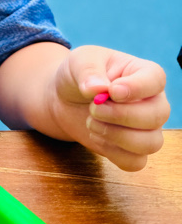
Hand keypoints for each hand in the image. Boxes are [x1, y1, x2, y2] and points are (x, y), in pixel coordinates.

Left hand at [50, 45, 169, 170]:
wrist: (65, 100)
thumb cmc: (79, 75)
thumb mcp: (79, 61)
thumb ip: (88, 71)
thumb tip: (99, 88)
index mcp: (144, 73)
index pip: (156, 80)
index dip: (137, 88)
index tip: (112, 92)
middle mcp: (153, 101)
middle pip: (157, 115)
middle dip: (121, 115)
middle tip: (93, 107)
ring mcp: (147, 128)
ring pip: (151, 142)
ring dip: (117, 135)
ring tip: (91, 122)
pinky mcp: (133, 150)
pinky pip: (136, 162)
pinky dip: (113, 153)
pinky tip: (96, 136)